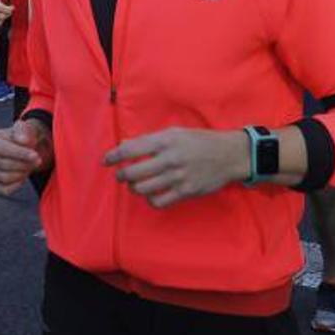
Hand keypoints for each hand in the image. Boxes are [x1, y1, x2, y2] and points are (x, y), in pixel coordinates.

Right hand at [0, 119, 50, 194]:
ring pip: (5, 178)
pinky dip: (17, 184)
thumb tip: (23, 140)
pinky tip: (21, 175)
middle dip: (23, 164)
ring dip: (22, 174)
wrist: (22, 150)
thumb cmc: (22, 139)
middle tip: (36, 161)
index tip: (35, 156)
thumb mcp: (26, 129)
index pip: (1, 149)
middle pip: (3, 164)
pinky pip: (4, 190)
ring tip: (28, 166)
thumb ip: (24, 131)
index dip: (19, 153)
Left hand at [103, 127, 246, 208]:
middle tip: (121, 175)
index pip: (130, 149)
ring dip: (134, 188)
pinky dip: (150, 200)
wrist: (228, 155)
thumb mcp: (174, 132)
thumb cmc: (199, 141)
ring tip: (135, 185)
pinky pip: (159, 202)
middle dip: (121, 176)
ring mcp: (177, 177)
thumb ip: (149, 140)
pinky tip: (151, 194)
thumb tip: (124, 145)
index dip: (113, 156)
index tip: (105, 161)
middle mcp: (169, 158)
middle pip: (133, 172)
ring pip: (142, 189)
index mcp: (165, 140)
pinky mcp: (185, 192)